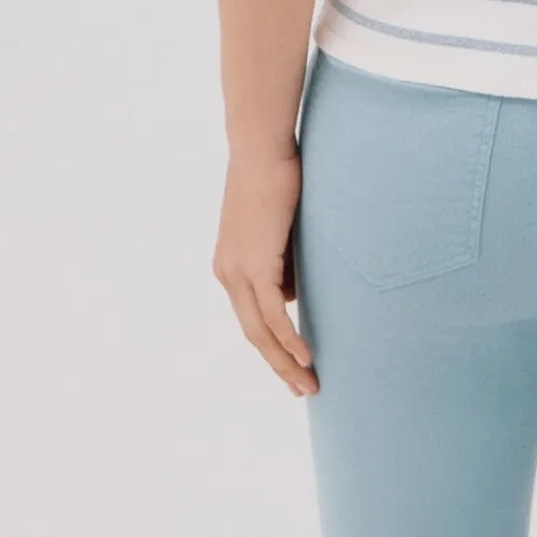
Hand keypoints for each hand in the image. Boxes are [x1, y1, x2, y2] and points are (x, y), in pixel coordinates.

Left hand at [212, 149, 318, 398]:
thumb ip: (283, 261)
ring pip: (261, 332)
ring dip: (287, 361)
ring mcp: (237, 271)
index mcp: (230, 266)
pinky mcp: (254, 265)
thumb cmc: (276, 175)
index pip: (251, 318)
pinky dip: (289, 339)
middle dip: (279, 365)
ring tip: (310, 383)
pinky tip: (306, 356)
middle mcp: (227, 274)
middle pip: (253, 334)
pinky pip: (272, 315)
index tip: (294, 365)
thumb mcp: (278, 227)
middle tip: (303, 389)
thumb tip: (294, 293)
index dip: (273, 346)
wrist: (261, 147)